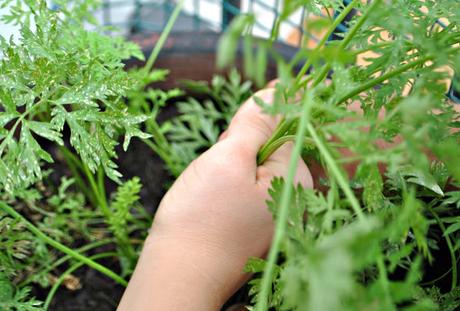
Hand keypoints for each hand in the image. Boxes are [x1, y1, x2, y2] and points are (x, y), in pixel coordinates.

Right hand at [118, 88, 311, 309]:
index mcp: (296, 177)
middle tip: (215, 173)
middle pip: (269, 145)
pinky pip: (247, 188)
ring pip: (254, 166)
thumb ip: (255, 123)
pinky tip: (213, 202)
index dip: (255, 121)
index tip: (231, 139)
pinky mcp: (258, 222)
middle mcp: (295, 195)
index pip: (284, 124)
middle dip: (239, 148)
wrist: (180, 274)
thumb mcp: (227, 160)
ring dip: (230, 167)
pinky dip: (228, 186)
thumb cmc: (201, 219)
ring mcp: (278, 211)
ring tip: (210, 190)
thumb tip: (276, 90)